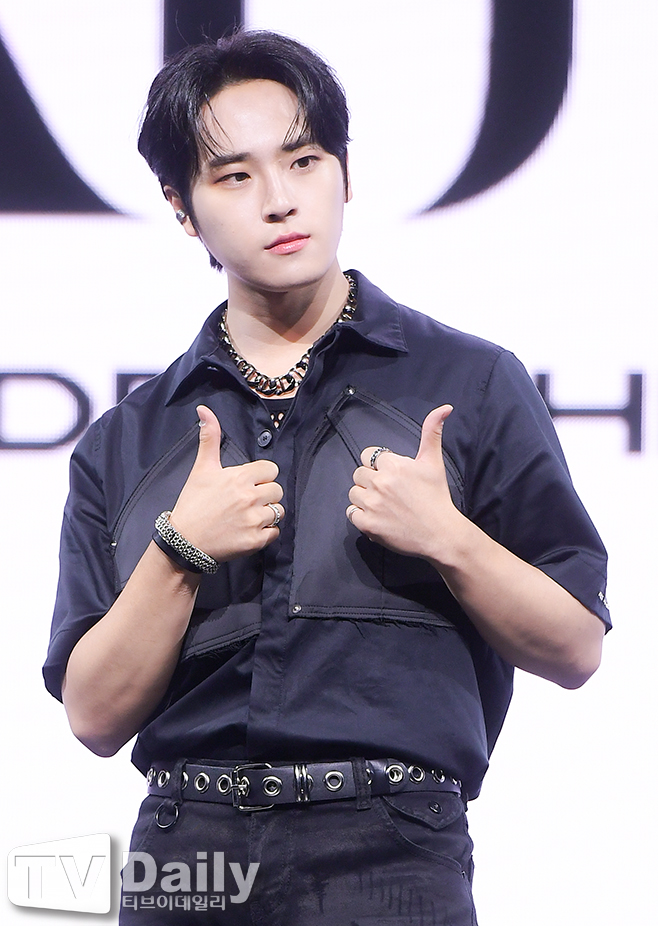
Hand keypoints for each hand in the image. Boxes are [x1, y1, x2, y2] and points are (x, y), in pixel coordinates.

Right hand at [169, 405, 283, 562]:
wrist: (184, 541)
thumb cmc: (193, 504)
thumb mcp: (201, 469)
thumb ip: (209, 438)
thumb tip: (204, 410)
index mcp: (239, 478)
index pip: (271, 470)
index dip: (262, 476)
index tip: (249, 484)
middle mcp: (249, 498)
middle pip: (277, 490)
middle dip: (266, 494)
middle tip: (248, 501)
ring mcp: (253, 520)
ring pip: (278, 511)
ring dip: (267, 513)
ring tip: (248, 516)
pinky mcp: (255, 541)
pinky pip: (275, 532)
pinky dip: (266, 532)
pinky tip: (248, 530)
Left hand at [346, 405, 463, 563]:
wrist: (441, 534)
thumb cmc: (437, 497)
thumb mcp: (434, 462)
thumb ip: (432, 432)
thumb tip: (444, 407)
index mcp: (394, 465)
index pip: (368, 455)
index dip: (378, 465)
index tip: (391, 476)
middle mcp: (380, 482)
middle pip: (359, 473)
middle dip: (370, 481)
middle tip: (389, 493)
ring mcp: (372, 504)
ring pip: (353, 492)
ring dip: (364, 498)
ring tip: (383, 505)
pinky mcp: (367, 524)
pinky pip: (351, 513)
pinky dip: (360, 516)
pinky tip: (378, 517)